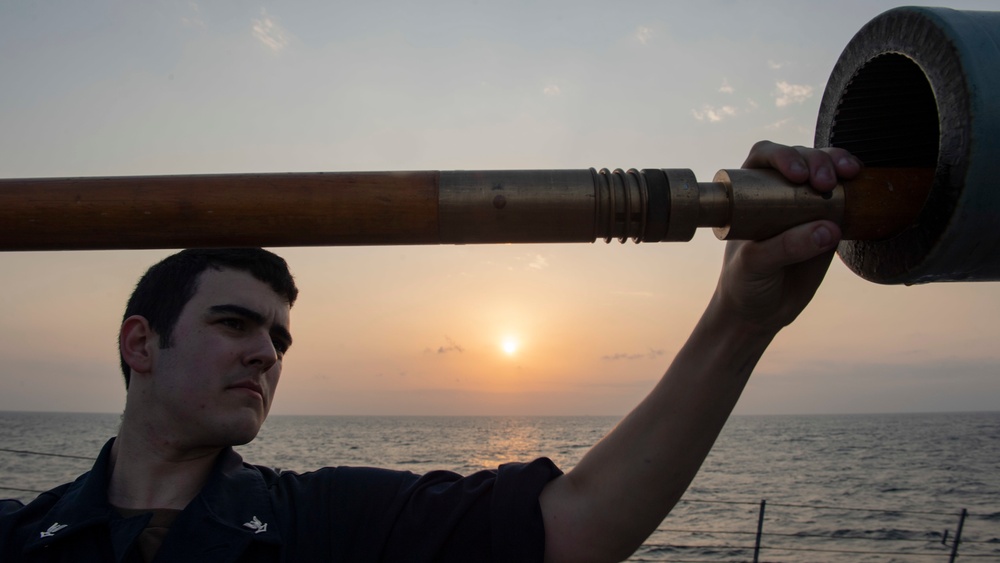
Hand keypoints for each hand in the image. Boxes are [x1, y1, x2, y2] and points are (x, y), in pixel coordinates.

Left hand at [712, 141, 861, 333]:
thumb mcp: (754, 266)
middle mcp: (777, 192)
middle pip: (800, 157)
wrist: (760, 311)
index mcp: (748, 194)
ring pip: (824, 169)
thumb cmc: (744, 283)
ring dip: (838, 164)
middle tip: (825, 182)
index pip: (764, 157)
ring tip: (848, 176)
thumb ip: (784, 248)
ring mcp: (804, 205)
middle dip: (816, 160)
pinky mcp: (828, 221)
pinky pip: (844, 195)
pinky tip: (861, 179)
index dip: (782, 156)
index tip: (797, 175)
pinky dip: (855, 184)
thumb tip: (828, 229)